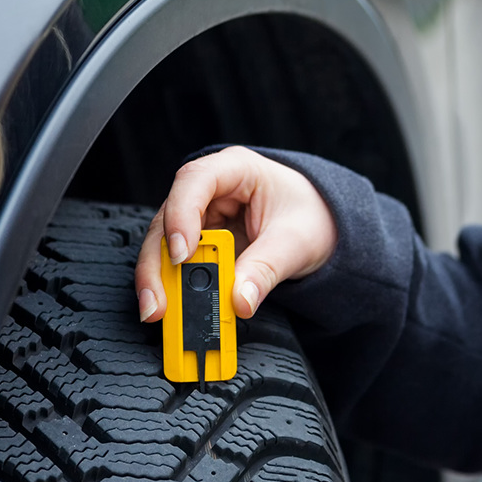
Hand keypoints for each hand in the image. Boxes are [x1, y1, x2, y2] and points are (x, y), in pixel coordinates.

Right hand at [134, 146, 337, 322]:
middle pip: (168, 218)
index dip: (181, 216)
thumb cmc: (312, 216)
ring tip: (159, 312)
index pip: (195, 181)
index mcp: (237, 169)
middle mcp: (210, 189)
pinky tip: (173, 311)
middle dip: (158, 262)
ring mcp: (202, 215)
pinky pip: (179, 264)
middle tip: (157, 302)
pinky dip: (174, 287)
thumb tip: (239, 301)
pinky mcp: (201, 241)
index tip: (180, 255)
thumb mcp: (296, 243)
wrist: (323, 223)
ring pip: (165, 244)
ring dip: (159, 279)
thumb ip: (266, 270)